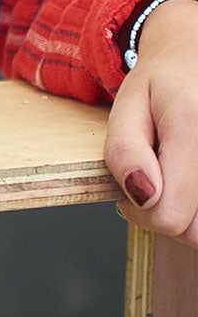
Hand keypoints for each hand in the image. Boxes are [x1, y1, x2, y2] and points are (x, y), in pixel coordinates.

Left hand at [106, 0, 197, 248]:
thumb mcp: (128, 104)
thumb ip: (125, 150)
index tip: (132, 187)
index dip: (140, 211)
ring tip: (183, 174)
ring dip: (194, 212)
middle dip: (171, 213)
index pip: (169, 215)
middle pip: (197, 233)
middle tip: (160, 176)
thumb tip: (141, 196)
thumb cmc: (164, 83)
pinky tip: (196, 179)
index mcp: (192, 127)